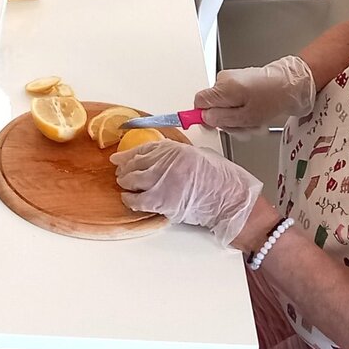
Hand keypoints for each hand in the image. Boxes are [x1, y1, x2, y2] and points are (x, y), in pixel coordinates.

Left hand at [113, 140, 261, 247]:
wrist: (230, 199)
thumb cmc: (221, 179)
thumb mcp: (198, 155)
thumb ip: (177, 155)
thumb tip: (162, 159)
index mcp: (174, 149)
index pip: (143, 149)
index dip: (127, 154)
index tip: (119, 157)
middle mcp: (165, 162)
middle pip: (135, 163)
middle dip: (125, 169)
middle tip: (121, 172)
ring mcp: (162, 180)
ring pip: (132, 180)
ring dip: (126, 183)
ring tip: (124, 185)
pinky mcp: (162, 200)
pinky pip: (137, 200)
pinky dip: (130, 200)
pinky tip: (128, 199)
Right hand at [193, 55, 316, 130]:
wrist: (293, 83)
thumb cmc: (273, 98)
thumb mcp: (247, 116)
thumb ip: (222, 118)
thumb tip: (205, 118)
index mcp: (222, 87)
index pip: (199, 101)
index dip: (202, 116)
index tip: (211, 126)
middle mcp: (224, 81)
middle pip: (213, 106)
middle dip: (227, 121)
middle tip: (244, 128)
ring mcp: (233, 81)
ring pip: (226, 106)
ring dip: (239, 119)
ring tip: (256, 123)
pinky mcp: (242, 84)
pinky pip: (235, 101)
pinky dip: (244, 111)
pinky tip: (258, 116)